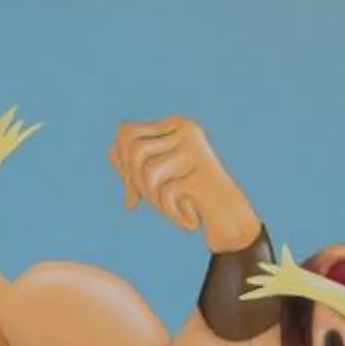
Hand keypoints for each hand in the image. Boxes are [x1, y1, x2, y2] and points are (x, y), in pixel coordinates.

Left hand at [110, 118, 259, 253]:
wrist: (231, 220)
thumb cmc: (192, 197)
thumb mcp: (159, 178)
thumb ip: (132, 162)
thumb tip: (113, 152)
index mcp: (175, 125)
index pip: (127, 132)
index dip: (121, 163)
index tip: (133, 192)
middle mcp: (186, 130)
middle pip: (133, 149)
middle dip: (133, 181)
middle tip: (150, 202)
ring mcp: (197, 149)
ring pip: (147, 170)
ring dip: (153, 198)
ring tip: (168, 209)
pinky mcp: (204, 172)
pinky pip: (168, 192)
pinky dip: (172, 212)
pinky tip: (189, 219)